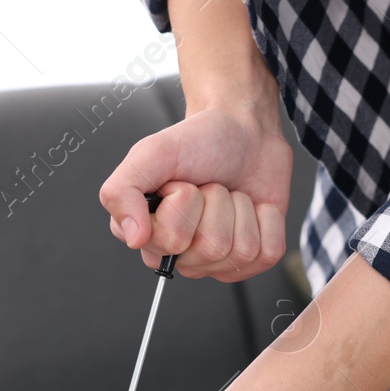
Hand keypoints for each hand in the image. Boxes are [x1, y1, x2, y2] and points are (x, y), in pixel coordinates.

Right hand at [101, 106, 293, 283]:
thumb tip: (133, 237)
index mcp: (149, 236)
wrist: (243, 129)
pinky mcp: (254, 258)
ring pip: (241, 251)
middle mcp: (182, 255)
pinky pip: (267, 253)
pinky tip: (253, 206)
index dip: (183, 203)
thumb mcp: (149, 154)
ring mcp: (218, 261)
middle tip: (208, 186)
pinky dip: (267, 220)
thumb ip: (122, 192)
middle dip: (215, 204)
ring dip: (240, 208)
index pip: (172, 241)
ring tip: (228, 192)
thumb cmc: (197, 142)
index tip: (180, 183)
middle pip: (211, 249)